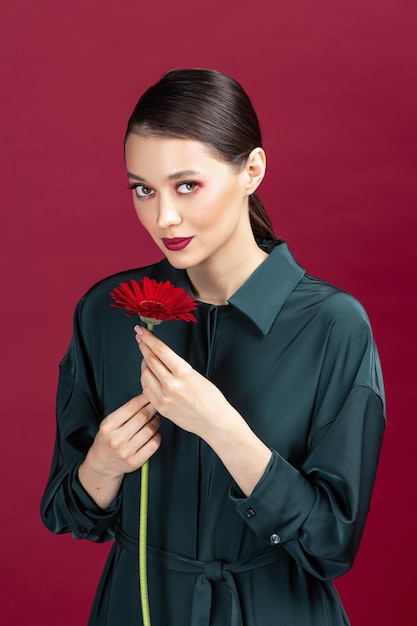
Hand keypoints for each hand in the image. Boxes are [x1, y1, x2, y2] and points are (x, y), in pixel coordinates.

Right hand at [79, 394, 160, 507]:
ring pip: (150, 430)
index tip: (151, 395)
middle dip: (152, 408)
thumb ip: (126, 411)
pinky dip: (157, 436)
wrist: (102, 464)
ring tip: (155, 420)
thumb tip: (146, 396)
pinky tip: (154, 433)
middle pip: (143, 417)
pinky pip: (154, 444)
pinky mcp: (135, 462)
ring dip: (156, 422)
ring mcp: (126, 452)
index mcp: (108, 426)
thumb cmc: (108, 439)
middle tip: (156, 406)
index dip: (144, 398)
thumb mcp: (109, 423)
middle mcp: (116, 439)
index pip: (131, 407)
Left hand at [135, 326, 229, 440]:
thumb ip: (177, 366)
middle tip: (140, 339)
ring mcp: (164, 398)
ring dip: (144, 363)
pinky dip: (145, 379)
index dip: (148, 338)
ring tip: (148, 359)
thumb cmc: (211, 398)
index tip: (141, 330)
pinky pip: (146, 389)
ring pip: (145, 374)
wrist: (215, 422)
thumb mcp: (196, 375)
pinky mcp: (161, 408)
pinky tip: (149, 376)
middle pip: (150, 360)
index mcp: (184, 372)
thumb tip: (160, 355)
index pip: (160, 350)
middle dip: (143, 347)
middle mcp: (172, 385)